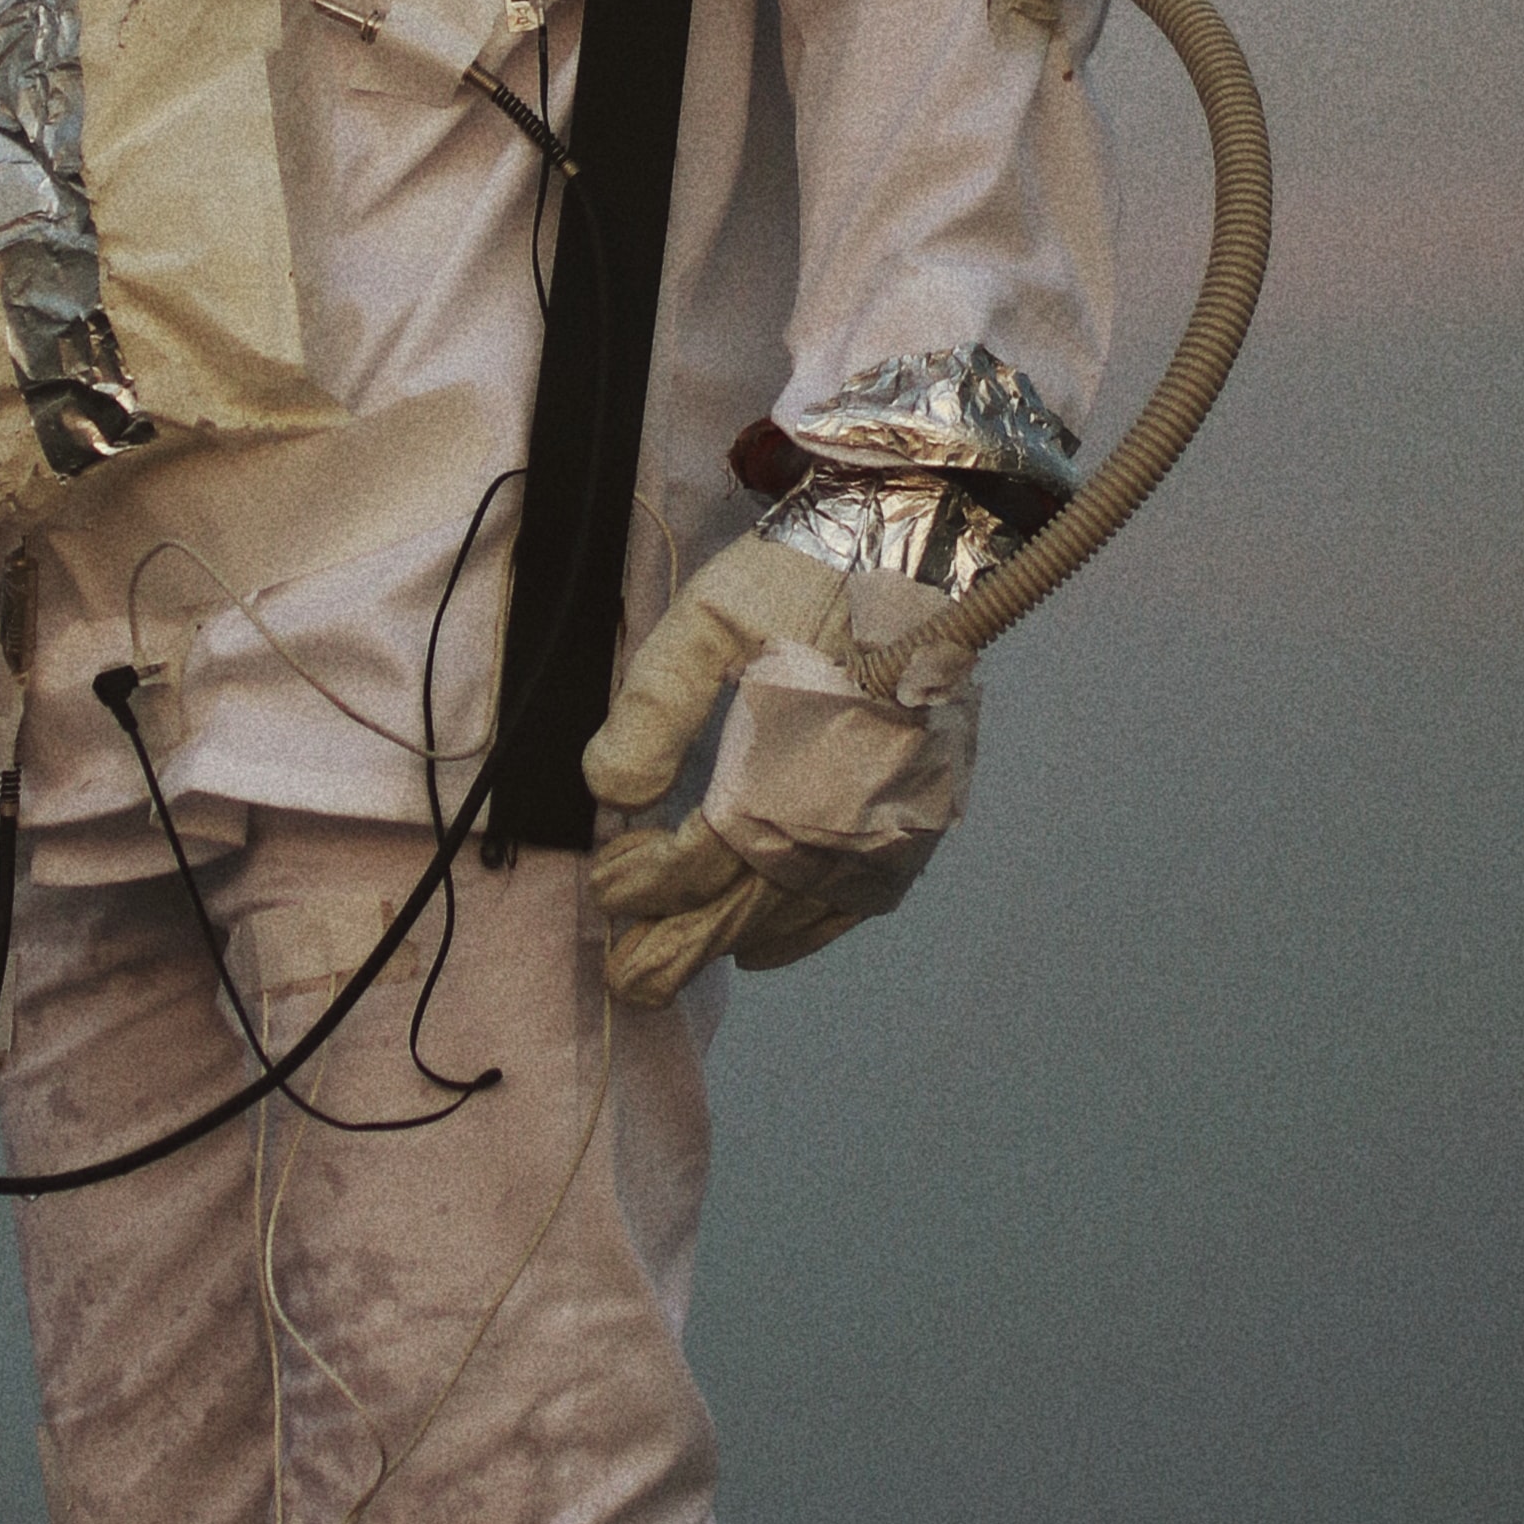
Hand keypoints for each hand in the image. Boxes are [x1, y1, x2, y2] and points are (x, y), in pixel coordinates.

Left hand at [581, 534, 975, 1000]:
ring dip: (728, 942)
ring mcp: (890, 825)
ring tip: (668, 964)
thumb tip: (611, 797)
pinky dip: (805, 933)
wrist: (919, 547)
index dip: (644, 881)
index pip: (703, 858)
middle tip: (624, 976)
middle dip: (674, 945)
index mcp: (791, 763)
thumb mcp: (709, 619)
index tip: (604, 876)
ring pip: (797, 914)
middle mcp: (847, 811)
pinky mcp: (917, 821)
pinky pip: (859, 904)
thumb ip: (653, 709)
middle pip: (746, 907)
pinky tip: (759, 946)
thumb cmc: (805, 578)